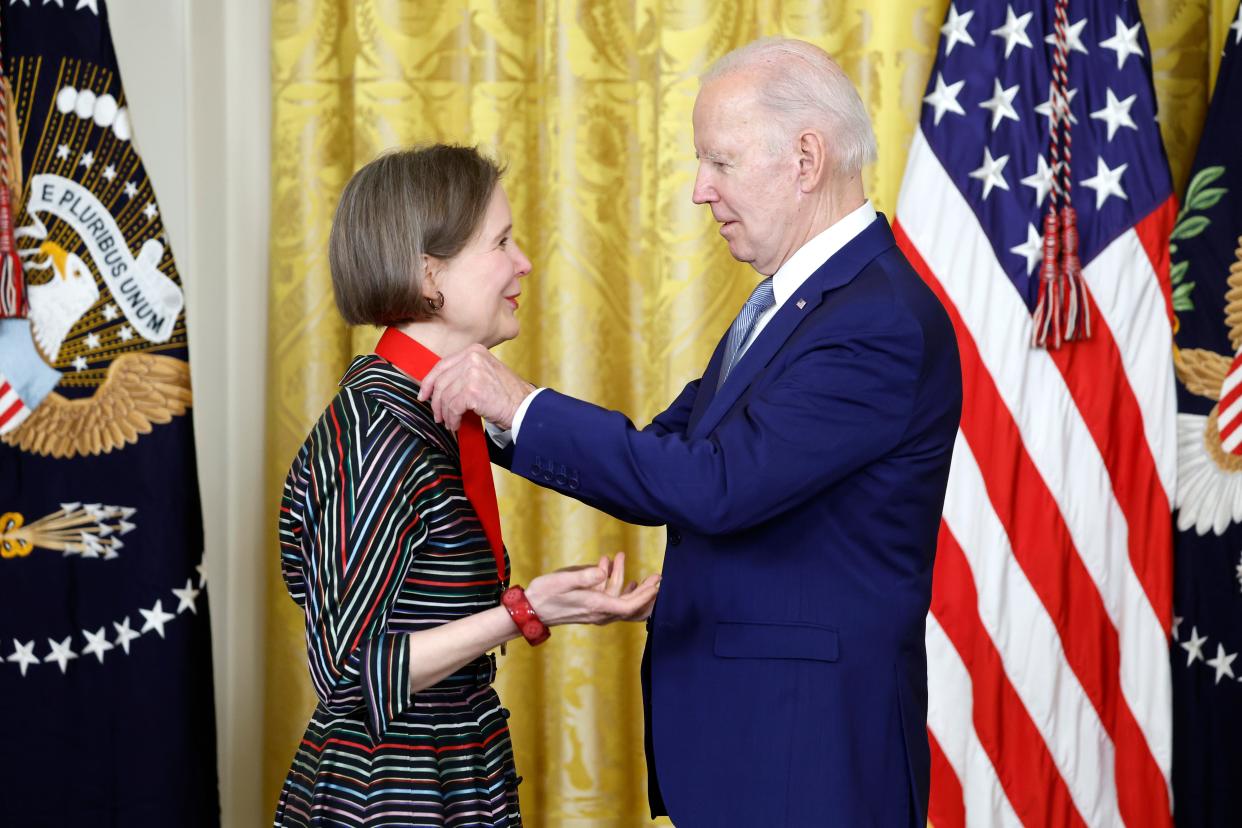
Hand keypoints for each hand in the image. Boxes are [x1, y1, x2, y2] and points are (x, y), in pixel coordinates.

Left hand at [418, 344, 534, 431]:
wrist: (524, 407)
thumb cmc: (506, 395)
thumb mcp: (485, 372)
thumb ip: (463, 372)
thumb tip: (438, 386)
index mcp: (474, 350)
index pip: (442, 365)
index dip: (429, 382)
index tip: (424, 396)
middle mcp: (472, 357)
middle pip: (441, 381)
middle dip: (436, 402)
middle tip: (438, 415)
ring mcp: (472, 372)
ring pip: (445, 396)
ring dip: (445, 413)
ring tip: (449, 422)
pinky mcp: (472, 390)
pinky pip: (452, 407)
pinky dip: (452, 419)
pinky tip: (456, 424)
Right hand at [525, 560, 660, 626]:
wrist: (530, 611)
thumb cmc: (544, 595)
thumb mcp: (562, 581)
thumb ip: (584, 576)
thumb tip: (603, 571)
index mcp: (595, 606)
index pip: (628, 606)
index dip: (644, 596)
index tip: (656, 584)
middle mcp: (599, 613)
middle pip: (630, 607)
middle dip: (646, 592)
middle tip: (658, 576)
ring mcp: (595, 612)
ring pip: (620, 601)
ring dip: (624, 579)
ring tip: (620, 556)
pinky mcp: (590, 608)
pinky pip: (610, 600)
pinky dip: (615, 585)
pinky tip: (612, 570)